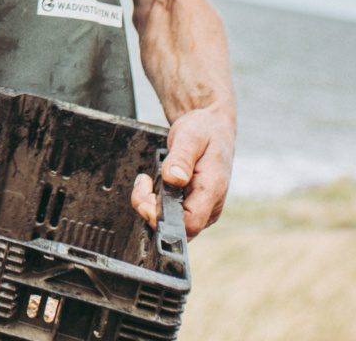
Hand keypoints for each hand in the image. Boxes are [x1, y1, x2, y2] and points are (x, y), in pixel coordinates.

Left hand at [131, 101, 234, 238]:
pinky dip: (156, 204)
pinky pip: (172, 215)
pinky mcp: (193, 206)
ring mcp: (203, 209)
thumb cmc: (204, 130)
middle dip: (151, 211)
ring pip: (172, 223)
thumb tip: (173, 178)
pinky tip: (151, 186)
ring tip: (145, 181)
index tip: (146, 198)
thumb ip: (181, 158)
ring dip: (151, 206)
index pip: (190, 223)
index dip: (164, 219)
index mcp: (213, 189)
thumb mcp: (191, 137)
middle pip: (178, 227)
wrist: (212, 128)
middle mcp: (210, 206)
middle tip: (142, 183)